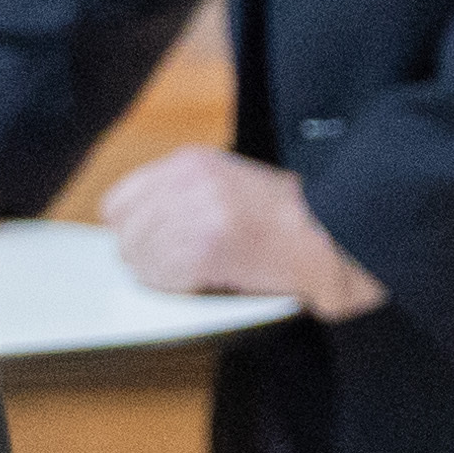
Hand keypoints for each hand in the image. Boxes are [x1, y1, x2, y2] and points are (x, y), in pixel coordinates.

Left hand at [102, 144, 389, 321]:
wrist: (335, 236)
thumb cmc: (291, 219)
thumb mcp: (231, 185)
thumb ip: (184, 197)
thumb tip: (136, 230)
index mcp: (190, 163)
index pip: (118, 203)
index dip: (132, 233)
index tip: (150, 249)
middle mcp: (188, 182)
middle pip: (125, 235)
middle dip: (146, 258)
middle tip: (177, 271)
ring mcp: (196, 214)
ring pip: (141, 260)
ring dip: (162, 277)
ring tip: (196, 278)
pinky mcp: (207, 248)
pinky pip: (163, 278)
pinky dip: (178, 289)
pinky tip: (205, 285)